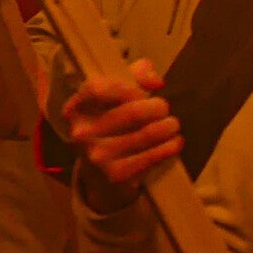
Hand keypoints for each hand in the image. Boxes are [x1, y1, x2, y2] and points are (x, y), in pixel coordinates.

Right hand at [62, 58, 181, 204]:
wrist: (99, 176)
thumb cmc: (110, 125)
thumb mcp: (113, 97)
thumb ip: (134, 76)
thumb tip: (155, 81)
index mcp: (76, 109)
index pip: (98, 89)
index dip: (128, 88)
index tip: (144, 92)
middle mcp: (82, 133)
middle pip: (131, 112)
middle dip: (157, 107)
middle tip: (164, 108)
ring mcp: (98, 157)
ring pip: (146, 134)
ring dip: (168, 127)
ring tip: (173, 124)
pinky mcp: (116, 175)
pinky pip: (152, 157)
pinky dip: (170, 147)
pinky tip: (176, 142)